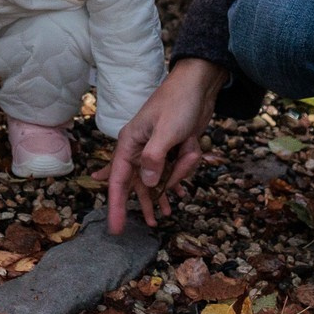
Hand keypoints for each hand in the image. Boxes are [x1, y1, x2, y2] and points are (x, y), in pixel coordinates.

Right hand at [99, 57, 227, 233]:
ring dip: (169, 185)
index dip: (115, 205)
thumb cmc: (177, 104)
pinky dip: (180, 173)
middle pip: (137, 183)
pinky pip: (173, 169)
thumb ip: (154, 158)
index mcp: (130, 143)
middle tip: (150, 224)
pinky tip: (180, 192)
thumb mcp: (165, 132)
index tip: (115, 227)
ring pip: (158, 176)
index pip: (117, 179)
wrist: (198, 86)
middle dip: (144, 203)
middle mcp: (140, 148)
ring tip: (167, 213)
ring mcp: (157, 148)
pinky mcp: (172, 148)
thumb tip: (147, 183)